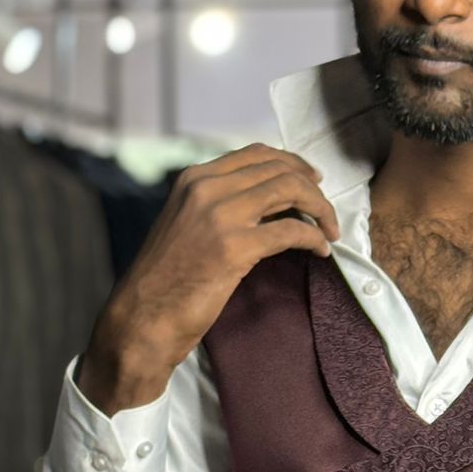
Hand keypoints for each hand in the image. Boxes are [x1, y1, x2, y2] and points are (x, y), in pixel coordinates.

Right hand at [79, 145, 340, 412]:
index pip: (256, 154)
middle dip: (312, 187)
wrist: (142, 317)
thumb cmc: (166, 280)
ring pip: (290, 190)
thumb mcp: (187, 224)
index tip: (312, 179)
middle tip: (327, 211)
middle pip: (279, 169)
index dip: (292, 163)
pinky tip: (320, 250)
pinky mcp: (235, 247)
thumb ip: (218, 205)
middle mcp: (206, 187)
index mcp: (194, 178)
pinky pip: (292, 230)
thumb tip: (269, 202)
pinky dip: (314, 238)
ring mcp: (220, 214)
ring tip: (330, 230)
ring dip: (320, 208)